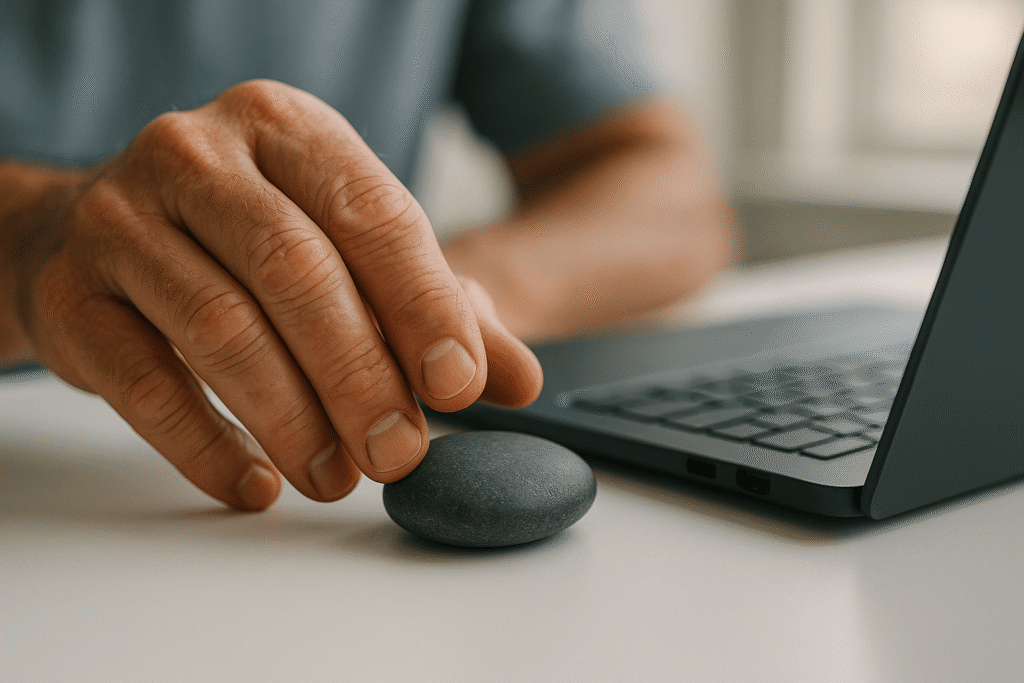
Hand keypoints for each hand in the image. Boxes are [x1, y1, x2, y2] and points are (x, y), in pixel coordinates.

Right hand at [7, 80, 541, 509]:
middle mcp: (199, 156)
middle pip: (296, 272)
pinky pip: (144, 384)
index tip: (460, 387)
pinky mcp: (69, 295)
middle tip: (399, 453)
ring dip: (293, 420)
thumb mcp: (346, 249)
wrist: (94, 233)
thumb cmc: (247, 240)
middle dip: (359, 376)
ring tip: (339, 477)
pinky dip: (206, 446)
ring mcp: (121, 220)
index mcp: (285, 127)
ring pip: (222, 328)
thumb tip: (518, 380)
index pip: (373, 214)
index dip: (423, 305)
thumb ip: (438, 307)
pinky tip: (257, 483)